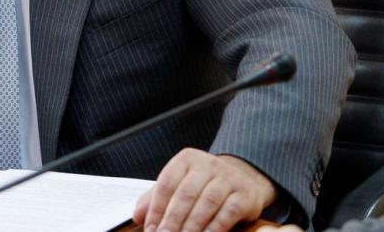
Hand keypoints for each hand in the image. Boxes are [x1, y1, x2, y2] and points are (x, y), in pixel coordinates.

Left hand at [132, 149, 276, 231]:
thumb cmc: (203, 184)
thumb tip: (137, 216)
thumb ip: (156, 198)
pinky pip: (228, 212)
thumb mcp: (179, 184)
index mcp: (186, 159)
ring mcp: (228, 178)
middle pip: (186, 194)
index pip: (166, 183)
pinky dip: (215, 228)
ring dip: (192, 225)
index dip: (156, 208)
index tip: (150, 229)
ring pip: (207, 202)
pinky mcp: (245, 194)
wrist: (243, 178)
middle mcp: (208, 164)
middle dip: (172, 219)